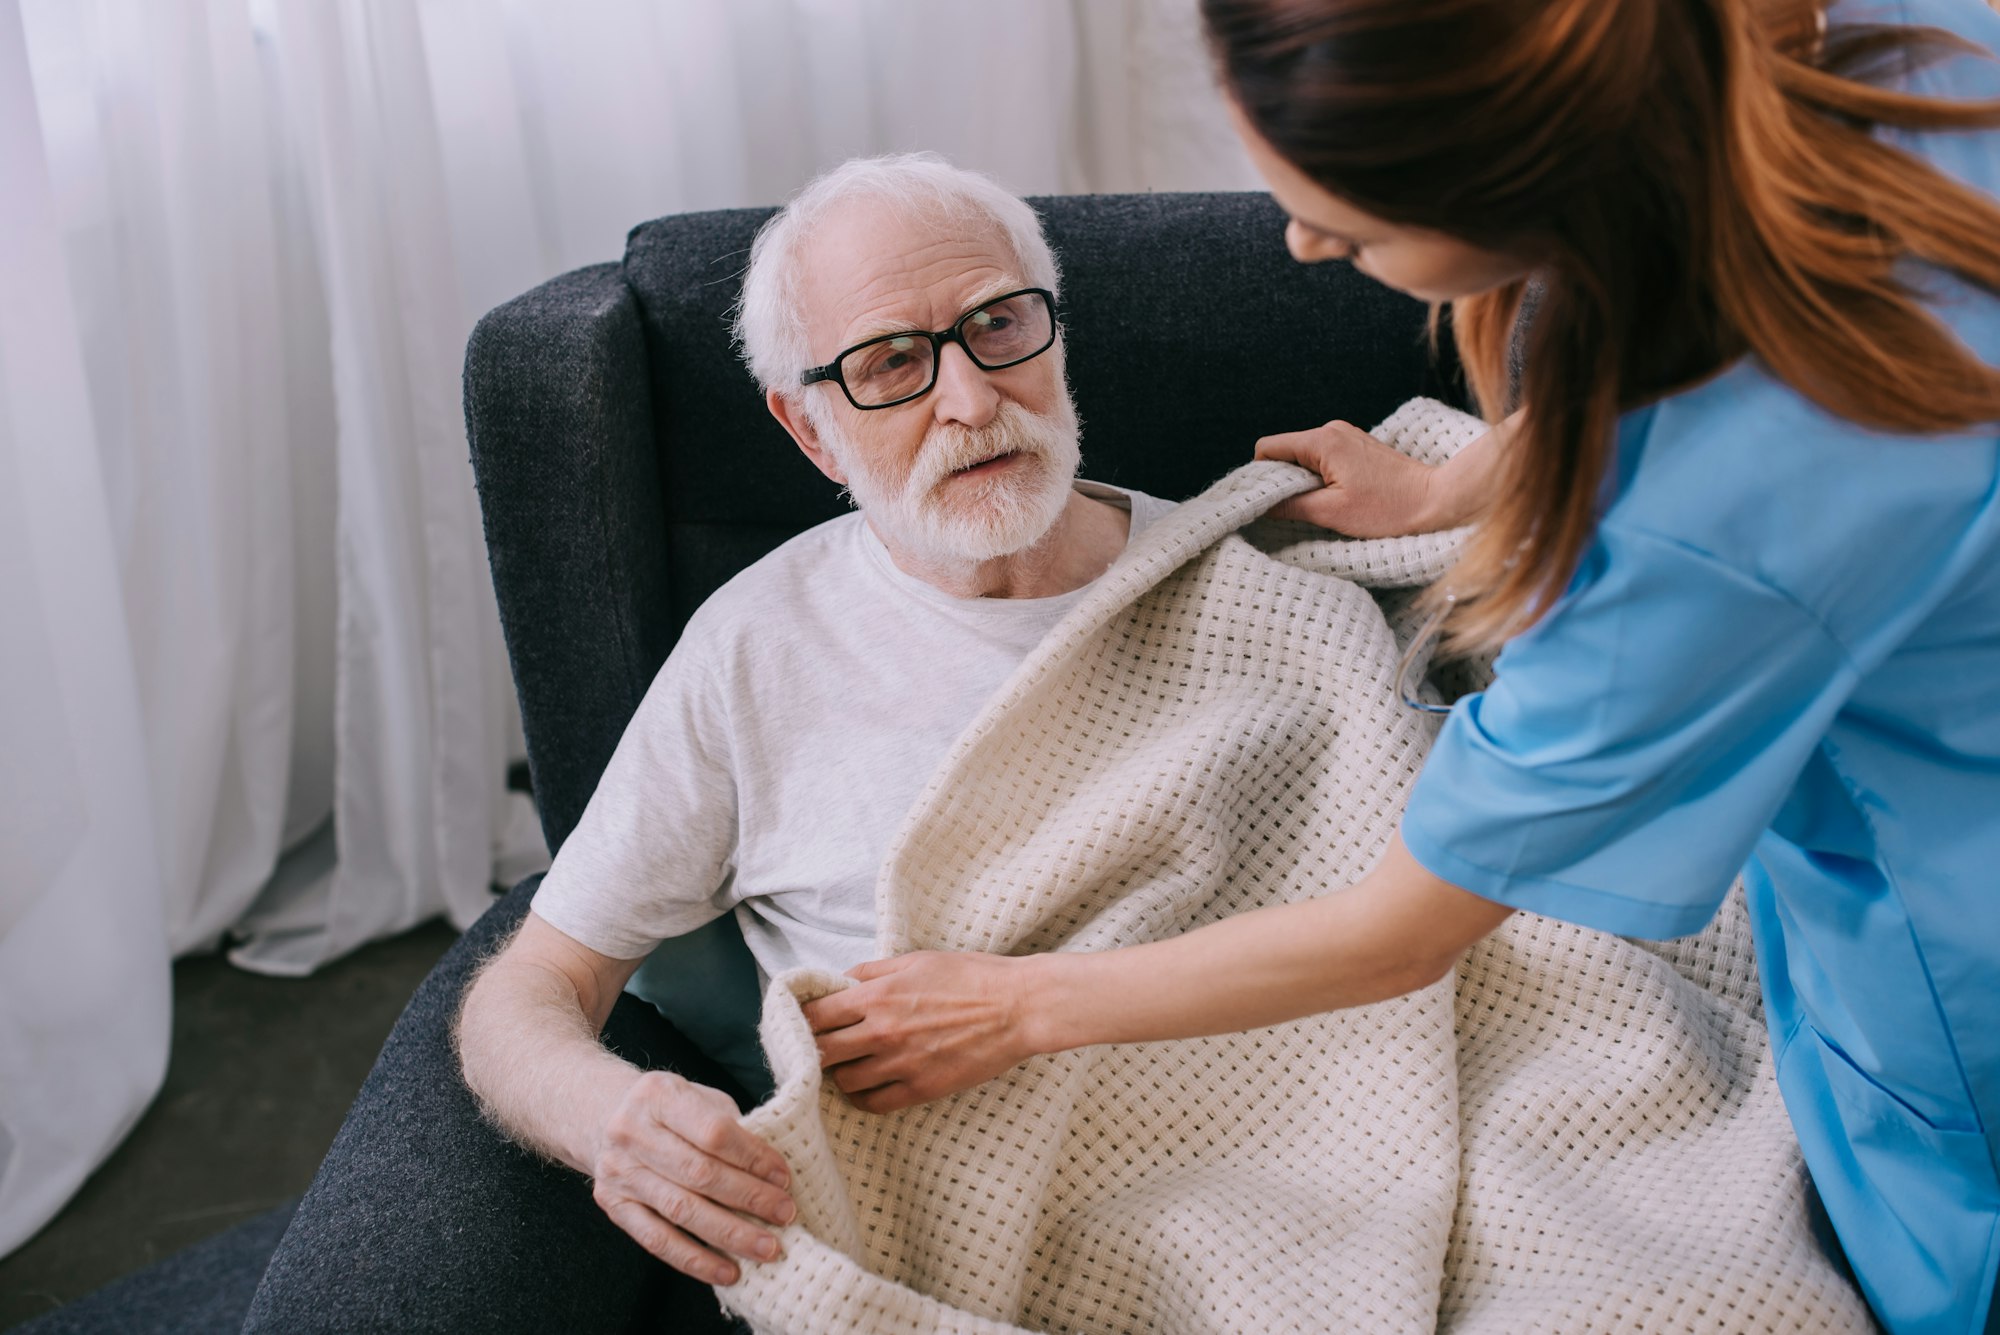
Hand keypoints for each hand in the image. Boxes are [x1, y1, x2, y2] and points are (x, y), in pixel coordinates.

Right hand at [588, 1070, 795, 1285]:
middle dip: (749, 1198)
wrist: (601, 1115)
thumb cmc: (667, 1108)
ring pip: (681, 1211)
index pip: (713, 1132)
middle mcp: (632, 1133)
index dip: (753, 1157)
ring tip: (767, 1248)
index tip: (784, 1178)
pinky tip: (728, 1271)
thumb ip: (728, 1125)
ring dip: (730, 1234)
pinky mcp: (613, 1205)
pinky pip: (657, 1240)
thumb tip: (770, 1173)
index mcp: (658, 1096)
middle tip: (785, 1215)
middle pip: (699, 1174)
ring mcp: (619, 1172)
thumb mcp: (696, 1096)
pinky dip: (695, 1260)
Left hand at [803, 952, 1044, 1113]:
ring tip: (848, 1065)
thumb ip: (872, 971)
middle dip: (814, 1049)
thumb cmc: (971, 976)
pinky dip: (863, 1097)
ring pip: (843, 1081)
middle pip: (821, 1052)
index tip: (801, 1021)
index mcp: (877, 995)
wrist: (1017, 1007)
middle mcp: (882, 1032)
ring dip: (839, 1073)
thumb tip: (839, 982)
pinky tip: (868, 1085)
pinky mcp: (921, 1089)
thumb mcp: (916, 960)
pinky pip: (873, 1104)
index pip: (815, 1015)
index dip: (800, 1019)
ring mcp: (901, 1064)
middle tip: (819, 1047)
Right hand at [1255, 419, 1440, 535]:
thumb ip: (1290, 506)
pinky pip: (1323, 458)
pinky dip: (1320, 478)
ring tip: (1323, 505)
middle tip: (1296, 509)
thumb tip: (1262, 505)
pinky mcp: (1357, 446)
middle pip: (1285, 451)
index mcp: (1322, 441)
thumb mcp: (1331, 513)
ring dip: (1304, 481)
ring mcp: (1346, 435)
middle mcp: (1332, 429)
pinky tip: (1337, 497)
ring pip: (1304, 456)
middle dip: (1283, 480)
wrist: (1436, 501)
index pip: (1268, 448)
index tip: (1267, 501)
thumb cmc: (1387, 509)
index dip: (1260, 476)